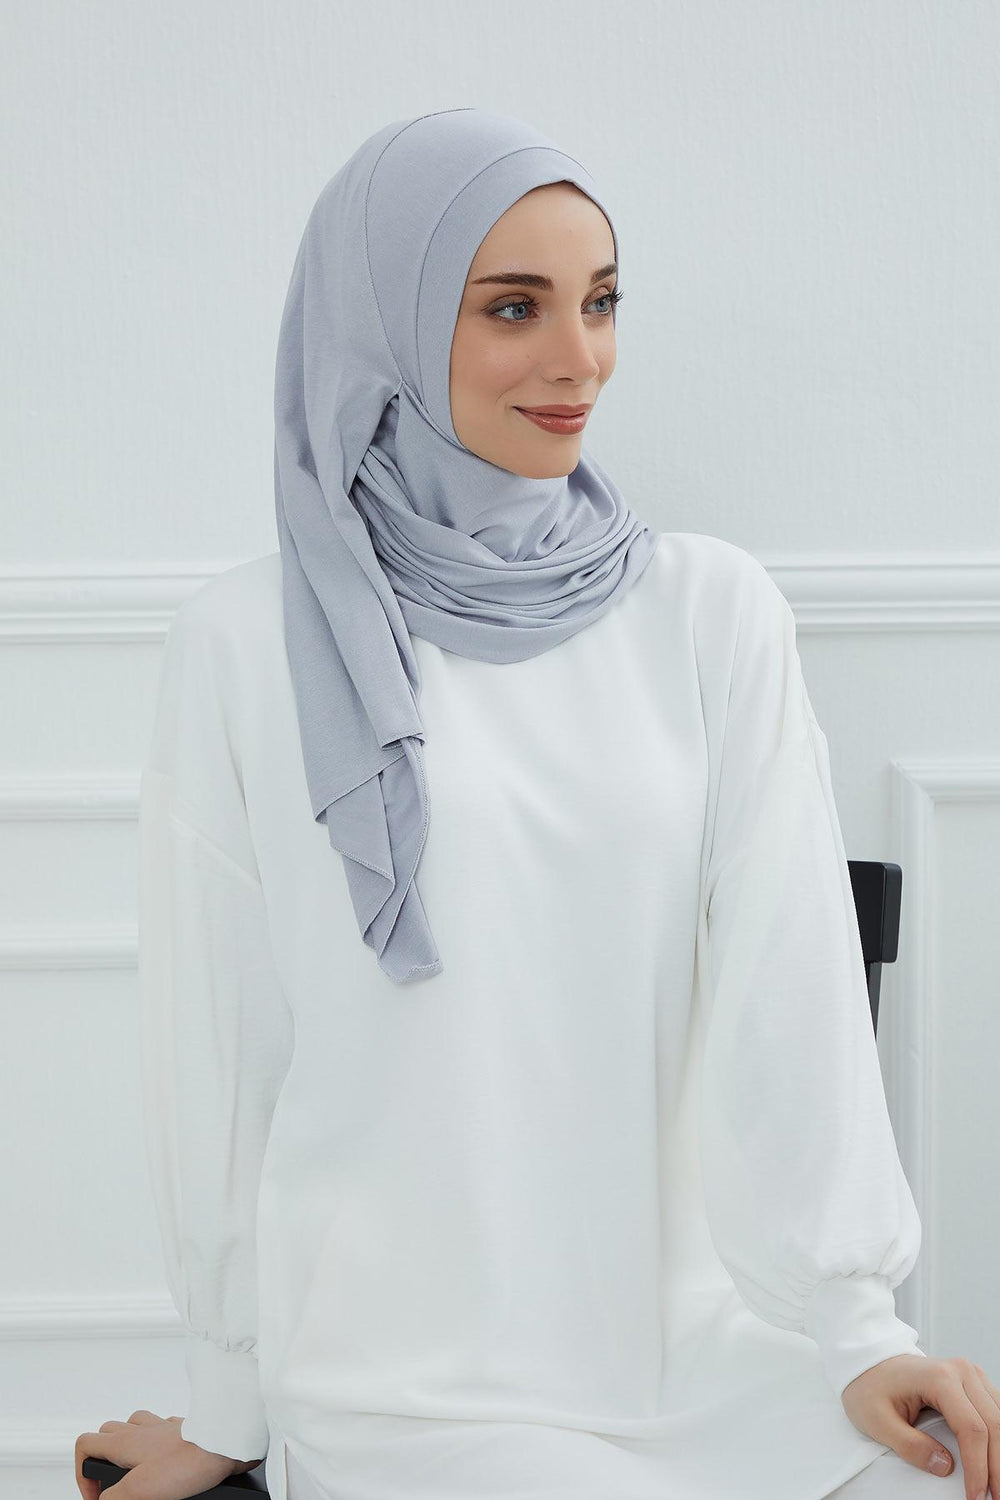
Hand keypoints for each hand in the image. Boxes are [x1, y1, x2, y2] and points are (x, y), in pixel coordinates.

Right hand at [74, 1410, 263, 1499]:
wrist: (226, 1443)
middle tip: (112, 1484)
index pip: (85, 1444)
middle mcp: (141, 1429)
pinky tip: (165, 1459)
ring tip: (134, 1469)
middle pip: (107, 1433)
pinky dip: (157, 1442)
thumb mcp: (141, 1489)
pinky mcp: (184, 1430)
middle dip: (103, 1458)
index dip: (82, 1474)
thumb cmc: (188, 1461)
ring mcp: (163, 1427)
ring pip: (134, 1426)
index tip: (97, 1496)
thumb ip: (115, 1496)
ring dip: (128, 1445)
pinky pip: (163, 1429)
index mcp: (125, 1441)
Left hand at [841, 1354, 999, 1499]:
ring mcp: (970, 1374)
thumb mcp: (877, 1421)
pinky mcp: (973, 1382)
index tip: (976, 1497)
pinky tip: (995, 1458)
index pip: (972, 1429)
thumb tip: (945, 1466)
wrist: (868, 1363)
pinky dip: (999, 1436)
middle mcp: (961, 1371)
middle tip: (995, 1498)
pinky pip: (996, 1410)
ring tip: (996, 1485)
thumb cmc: (870, 1387)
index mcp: (938, 1378)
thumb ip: (910, 1446)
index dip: (979, 1468)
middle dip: (997, 1467)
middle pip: (994, 1424)